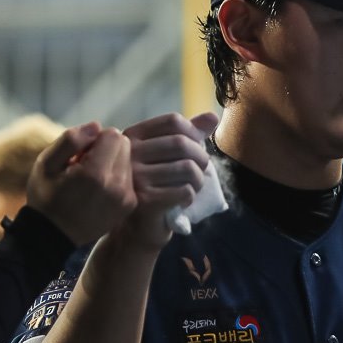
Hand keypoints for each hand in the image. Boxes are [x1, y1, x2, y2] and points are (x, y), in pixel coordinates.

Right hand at [27, 123, 137, 245]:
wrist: (52, 236)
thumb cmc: (45, 196)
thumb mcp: (47, 163)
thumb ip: (71, 139)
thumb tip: (97, 125)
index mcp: (95, 173)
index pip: (112, 134)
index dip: (93, 139)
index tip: (78, 154)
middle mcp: (117, 186)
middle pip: (124, 145)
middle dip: (105, 148)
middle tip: (84, 165)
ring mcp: (126, 197)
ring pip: (129, 160)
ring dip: (112, 162)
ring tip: (91, 178)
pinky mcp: (130, 205)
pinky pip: (130, 177)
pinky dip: (117, 177)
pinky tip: (99, 189)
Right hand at [119, 112, 218, 250]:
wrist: (139, 225)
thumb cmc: (156, 185)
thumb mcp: (169, 155)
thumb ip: (189, 135)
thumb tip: (212, 116)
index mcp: (133, 136)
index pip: (173, 121)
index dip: (193, 132)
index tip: (197, 147)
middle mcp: (130, 154)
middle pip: (182, 143)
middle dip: (201, 158)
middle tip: (201, 171)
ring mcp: (136, 177)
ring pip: (187, 168)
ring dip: (199, 180)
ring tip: (194, 187)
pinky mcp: (145, 200)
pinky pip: (184, 191)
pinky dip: (191, 196)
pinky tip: (184, 200)